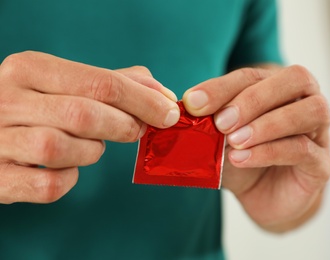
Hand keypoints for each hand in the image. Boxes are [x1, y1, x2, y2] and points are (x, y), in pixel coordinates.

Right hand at [0, 51, 178, 203]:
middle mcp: (7, 100)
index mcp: (29, 68)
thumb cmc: (36, 107)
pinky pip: (49, 185)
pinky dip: (69, 180)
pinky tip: (67, 168)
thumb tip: (161, 93)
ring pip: (63, 149)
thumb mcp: (64, 83)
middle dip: (124, 126)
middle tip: (136, 130)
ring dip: (91, 151)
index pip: (101, 82)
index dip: (144, 100)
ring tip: (90, 146)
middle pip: (86, 114)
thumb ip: (111, 83)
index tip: (169, 113)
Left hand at [183, 65, 329, 231]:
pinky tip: (242, 159)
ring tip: (235, 141)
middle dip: (254, 98)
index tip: (193, 103)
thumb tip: (187, 107)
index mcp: (278, 89)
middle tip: (222, 122)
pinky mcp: (321, 164)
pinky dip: (270, 151)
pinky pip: (305, 149)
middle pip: (296, 78)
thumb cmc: (243, 160)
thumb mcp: (220, 139)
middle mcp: (304, 103)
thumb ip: (210, 122)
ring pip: (311, 110)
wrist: (263, 197)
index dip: (222, 86)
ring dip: (268, 124)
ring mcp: (319, 133)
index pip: (254, 75)